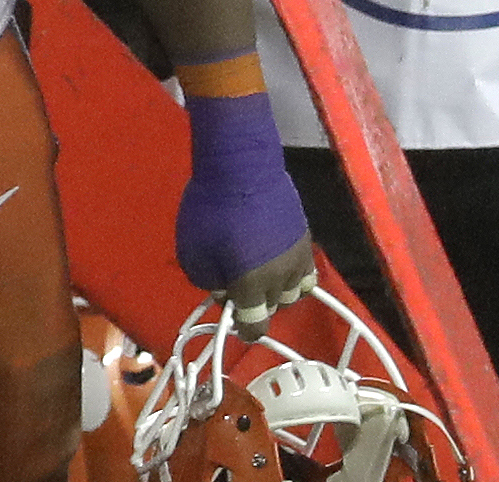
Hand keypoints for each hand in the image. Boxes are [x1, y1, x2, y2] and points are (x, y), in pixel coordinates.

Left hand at [176, 92, 314, 339]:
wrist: (242, 168)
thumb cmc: (210, 210)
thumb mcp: (193, 253)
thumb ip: (208, 281)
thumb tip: (225, 292)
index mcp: (252, 286)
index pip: (256, 325)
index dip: (246, 330)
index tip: (239, 326)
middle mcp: (281, 277)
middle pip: (275, 307)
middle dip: (257, 304)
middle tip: (238, 285)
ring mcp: (298, 256)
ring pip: (294, 291)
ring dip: (277, 289)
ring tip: (259, 273)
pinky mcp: (306, 237)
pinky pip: (304, 268)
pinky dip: (290, 271)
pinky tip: (274, 258)